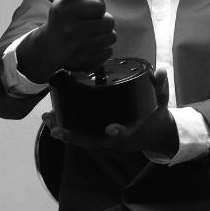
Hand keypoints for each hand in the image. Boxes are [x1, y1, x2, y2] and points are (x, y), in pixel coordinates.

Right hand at [17, 0, 114, 82]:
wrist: (48, 47)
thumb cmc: (62, 20)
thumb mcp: (70, 1)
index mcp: (66, 11)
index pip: (99, 5)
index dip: (97, 6)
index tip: (89, 10)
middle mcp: (71, 30)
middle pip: (109, 21)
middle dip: (103, 21)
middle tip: (91, 24)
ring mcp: (78, 48)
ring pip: (111, 37)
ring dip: (105, 35)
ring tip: (92, 35)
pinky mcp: (84, 62)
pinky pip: (108, 52)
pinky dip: (103, 49)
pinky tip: (91, 46)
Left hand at [42, 68, 175, 154]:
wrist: (154, 132)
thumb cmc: (155, 113)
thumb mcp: (160, 100)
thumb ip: (159, 85)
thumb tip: (161, 69)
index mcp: (132, 132)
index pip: (125, 135)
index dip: (118, 132)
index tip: (111, 128)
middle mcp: (115, 139)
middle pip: (93, 141)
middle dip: (74, 136)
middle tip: (58, 128)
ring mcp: (105, 139)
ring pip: (82, 139)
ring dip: (64, 131)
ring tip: (47, 120)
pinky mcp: (98, 136)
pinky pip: (79, 134)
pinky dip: (65, 128)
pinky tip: (51, 121)